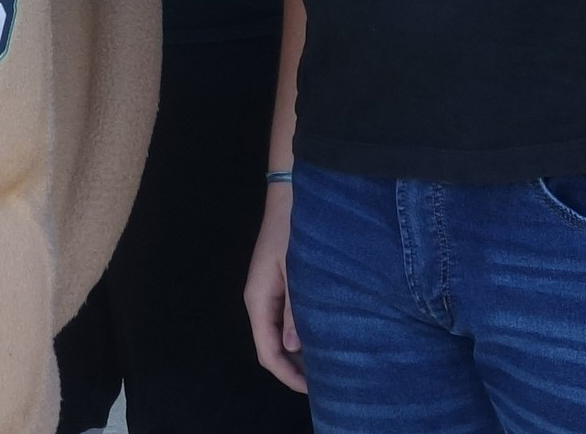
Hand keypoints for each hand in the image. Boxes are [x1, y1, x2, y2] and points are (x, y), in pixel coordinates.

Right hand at [244, 182, 307, 392]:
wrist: (290, 195)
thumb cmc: (293, 231)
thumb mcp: (297, 270)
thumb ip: (295, 309)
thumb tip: (292, 347)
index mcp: (258, 299)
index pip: (266, 351)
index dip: (287, 375)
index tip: (313, 390)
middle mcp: (259, 299)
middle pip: (270, 347)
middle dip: (294, 368)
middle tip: (326, 382)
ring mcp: (268, 292)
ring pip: (277, 335)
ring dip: (298, 352)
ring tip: (327, 364)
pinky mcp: (278, 284)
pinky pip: (285, 319)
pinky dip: (299, 334)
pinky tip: (322, 336)